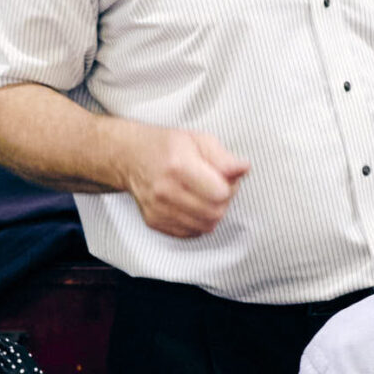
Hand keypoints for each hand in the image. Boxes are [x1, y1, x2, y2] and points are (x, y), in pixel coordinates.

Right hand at [122, 126, 247, 237]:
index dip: (230, 187)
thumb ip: (223, 157)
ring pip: (205, 226)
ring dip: (212, 213)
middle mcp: (165, 191)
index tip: (225, 178)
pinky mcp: (155, 222)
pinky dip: (198, 222)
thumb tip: (243, 168)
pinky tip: (193, 205)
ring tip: (206, 196)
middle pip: (215, 212)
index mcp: (178, 166)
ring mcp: (158, 209)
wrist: (130, 156)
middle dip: (224, 201)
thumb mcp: (198, 140)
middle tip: (218, 187)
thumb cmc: (167, 146)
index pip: (220, 193)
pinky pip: (191, 233)